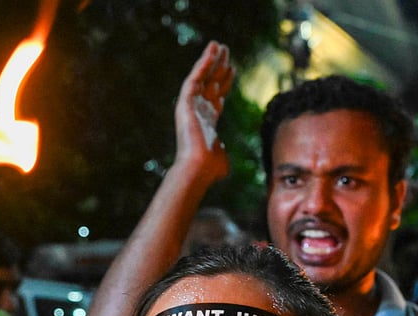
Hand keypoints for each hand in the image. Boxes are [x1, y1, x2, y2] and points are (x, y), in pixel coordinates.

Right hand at [173, 41, 233, 185]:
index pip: (216, 98)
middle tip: (225, 51)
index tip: (232, 69)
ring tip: (219, 45)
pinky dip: (202, 64)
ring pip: (201, 77)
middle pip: (210, 84)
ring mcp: (191, 106)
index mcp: (208, 123)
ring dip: (210, 60)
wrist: (198, 168)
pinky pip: (194, 78)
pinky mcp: (185, 103)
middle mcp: (198, 112)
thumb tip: (222, 151)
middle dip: (218, 67)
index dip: (224, 82)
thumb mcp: (223, 158)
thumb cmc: (211, 169)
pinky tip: (211, 51)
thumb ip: (223, 150)